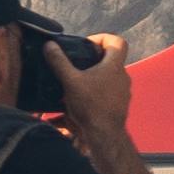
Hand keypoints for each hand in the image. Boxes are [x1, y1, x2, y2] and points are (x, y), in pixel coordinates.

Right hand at [51, 32, 132, 152]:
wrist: (104, 136)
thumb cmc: (90, 106)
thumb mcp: (70, 81)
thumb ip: (59, 62)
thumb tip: (49, 45)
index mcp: (115, 66)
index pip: (117, 41)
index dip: (103, 38)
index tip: (87, 44)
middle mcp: (123, 77)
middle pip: (112, 59)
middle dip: (94, 59)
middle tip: (77, 63)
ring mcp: (123, 92)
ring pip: (110, 77)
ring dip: (95, 76)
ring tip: (77, 81)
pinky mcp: (120, 106)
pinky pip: (109, 92)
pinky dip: (98, 91)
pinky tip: (82, 99)